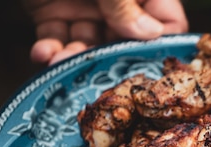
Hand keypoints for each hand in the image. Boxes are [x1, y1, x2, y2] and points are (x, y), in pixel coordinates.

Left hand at [23, 0, 188, 64]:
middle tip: (98, 75)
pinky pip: (56, 38)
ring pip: (88, 46)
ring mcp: (86, 9)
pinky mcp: (53, 13)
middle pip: (125, 43)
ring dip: (74, 59)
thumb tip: (152, 34)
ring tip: (60, 63)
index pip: (168, 21)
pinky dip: (48, 50)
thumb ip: (124, 4)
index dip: (163, 43)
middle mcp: (118, 3)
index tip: (149, 63)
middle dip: (109, 60)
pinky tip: (42, 54)